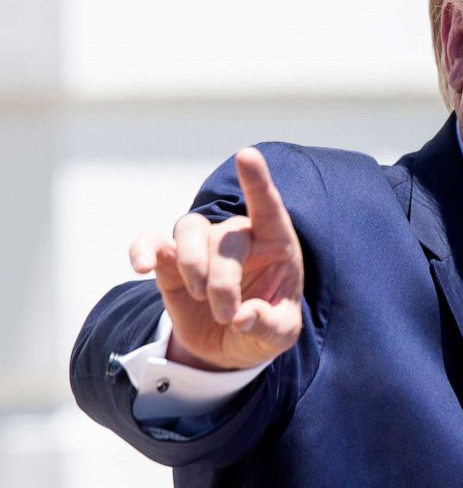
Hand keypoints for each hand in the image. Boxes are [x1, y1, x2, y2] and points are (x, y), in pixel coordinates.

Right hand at [129, 148, 302, 369]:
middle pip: (227, 239)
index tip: (247, 154)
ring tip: (199, 295)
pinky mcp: (171, 261)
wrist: (231, 346)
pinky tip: (142, 267)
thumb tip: (243, 317)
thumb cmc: (265, 327)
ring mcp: (204, 245)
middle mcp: (239, 235)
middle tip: (226, 314)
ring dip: (192, 264)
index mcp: (276, 243)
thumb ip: (270, 325)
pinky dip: (143, 249)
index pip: (267, 206)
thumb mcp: (280, 336)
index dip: (257, 181)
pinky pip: (153, 242)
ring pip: (190, 230)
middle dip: (224, 280)